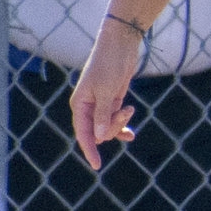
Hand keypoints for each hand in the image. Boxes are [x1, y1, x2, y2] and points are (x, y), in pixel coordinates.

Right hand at [70, 19, 143, 169]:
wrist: (120, 44)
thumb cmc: (109, 64)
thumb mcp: (107, 91)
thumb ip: (103, 115)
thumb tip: (99, 138)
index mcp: (80, 104)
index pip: (83, 133)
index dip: (89, 150)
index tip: (97, 165)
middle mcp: (87, 106)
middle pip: (97, 132)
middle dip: (112, 129)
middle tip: (125, 112)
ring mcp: (100, 104)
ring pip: (108, 127)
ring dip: (120, 123)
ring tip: (130, 109)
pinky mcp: (112, 100)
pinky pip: (115, 120)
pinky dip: (122, 126)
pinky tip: (130, 135)